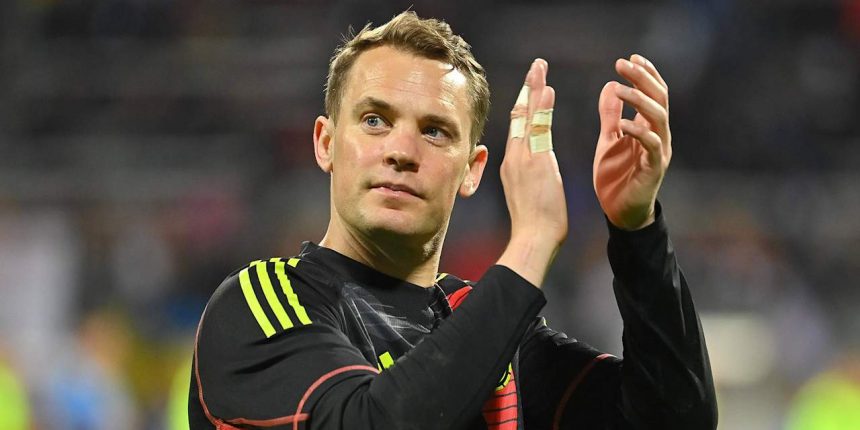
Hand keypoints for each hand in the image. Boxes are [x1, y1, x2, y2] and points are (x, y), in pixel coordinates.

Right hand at [497, 59, 566, 287]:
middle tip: (536, 66)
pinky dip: (542, 109)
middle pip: (519, 116)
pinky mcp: (534, 164)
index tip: (531, 87)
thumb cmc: (534, 224)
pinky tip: (547, 90)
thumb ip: (530, 177)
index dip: (524, 105)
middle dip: (528, 89)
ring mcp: (523, 159)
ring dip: (535, 91)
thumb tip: (534, 172)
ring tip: (541, 69)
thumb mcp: (528, 194)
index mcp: (513, 165)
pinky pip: (538, 130)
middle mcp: (514, 158)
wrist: (532, 240)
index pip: (519, 128)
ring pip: (528, 118)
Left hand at [594, 54, 670, 229]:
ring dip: (640, 100)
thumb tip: (610, 86)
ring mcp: (659, 151)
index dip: (646, 74)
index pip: (654, 93)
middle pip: (659, 98)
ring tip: (622, 88)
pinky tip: (623, 123)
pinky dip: (638, 131)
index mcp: (649, 126)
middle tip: (623, 64)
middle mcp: (659, 135)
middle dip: (643, 78)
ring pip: (658, 117)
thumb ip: (611, 115)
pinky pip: (651, 145)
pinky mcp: (654, 168)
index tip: (630, 58)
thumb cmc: (617, 176)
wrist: (621, 212)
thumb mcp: (609, 139)